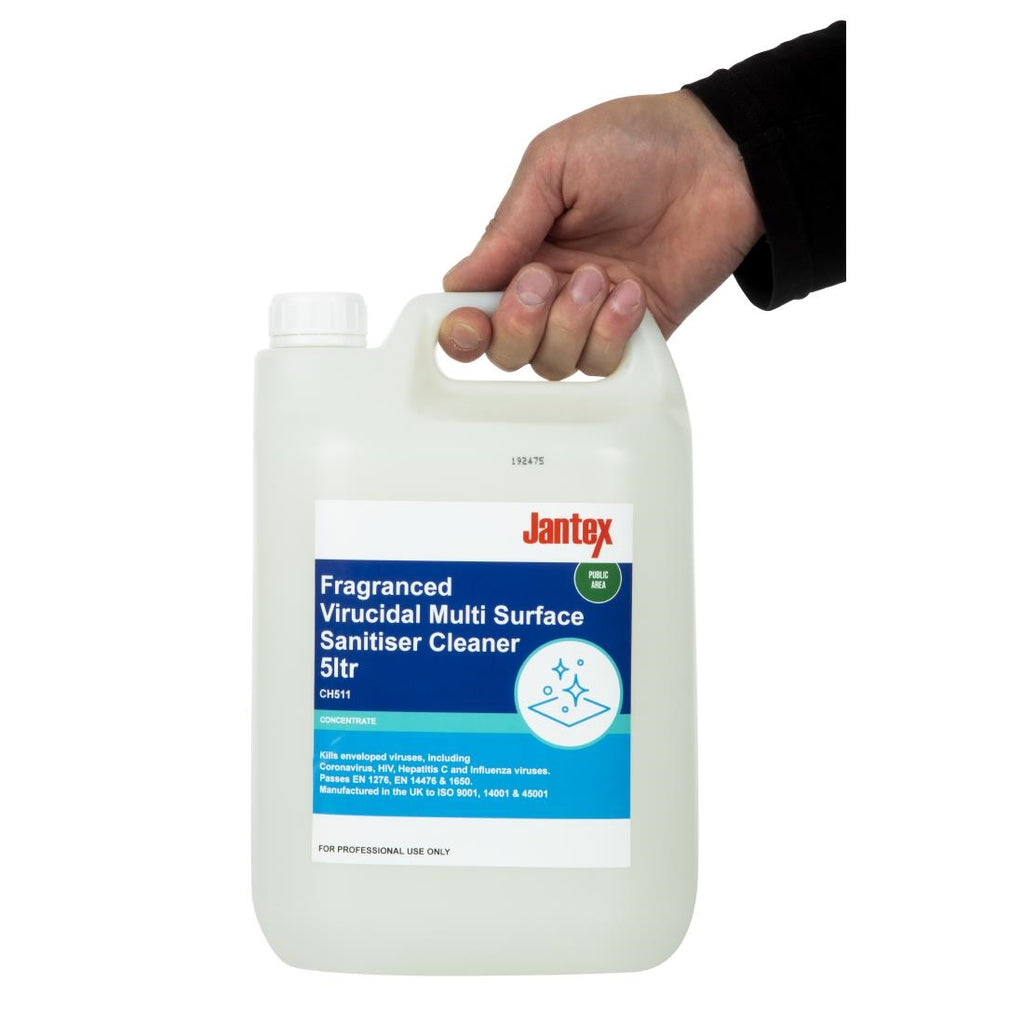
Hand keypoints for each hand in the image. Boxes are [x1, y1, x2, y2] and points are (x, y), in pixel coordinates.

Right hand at [438, 90, 763, 377]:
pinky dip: (612, 333)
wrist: (721, 157)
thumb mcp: (554, 165)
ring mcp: (591, 317)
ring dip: (571, 323)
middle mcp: (550, 292)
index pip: (472, 309)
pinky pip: (604, 364)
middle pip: (506, 352)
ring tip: (603, 274)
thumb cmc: (637, 144)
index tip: (469, 323)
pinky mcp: (636, 333)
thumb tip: (458, 281)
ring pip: (553, 364)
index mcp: (519, 250)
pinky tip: (632, 292)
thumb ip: (506, 227)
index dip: (462, 329)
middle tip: (545, 279)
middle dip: (519, 324)